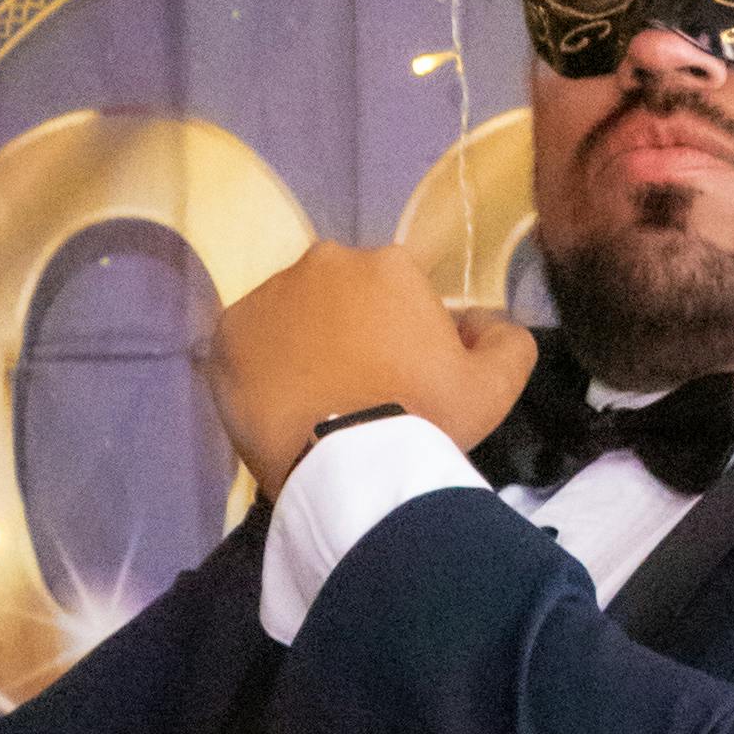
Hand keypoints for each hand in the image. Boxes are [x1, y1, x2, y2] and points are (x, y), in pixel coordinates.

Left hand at [203, 240, 539, 499]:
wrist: (347, 470)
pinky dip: (261, 367)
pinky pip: (249, 344)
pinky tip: (280, 405)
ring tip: (315, 402)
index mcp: (389, 266)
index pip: (397, 291)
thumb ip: (505, 339)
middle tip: (356, 390)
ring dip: (303, 345)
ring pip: (292, 316)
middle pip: (340, 296)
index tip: (400, 376)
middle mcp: (325, 263)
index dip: (401, 333)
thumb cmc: (424, 421)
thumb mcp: (494, 387)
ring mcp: (270, 295)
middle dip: (349, 331)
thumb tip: (481, 320)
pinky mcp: (228, 333)